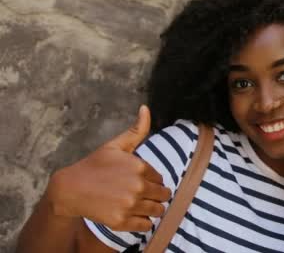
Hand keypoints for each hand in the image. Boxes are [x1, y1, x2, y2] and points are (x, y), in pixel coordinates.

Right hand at [45, 105, 171, 231]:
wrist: (70, 189)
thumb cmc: (94, 165)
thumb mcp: (115, 145)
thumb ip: (136, 130)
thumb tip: (146, 108)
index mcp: (140, 167)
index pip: (160, 178)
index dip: (152, 180)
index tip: (141, 181)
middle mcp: (138, 187)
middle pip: (163, 195)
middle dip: (156, 195)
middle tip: (142, 194)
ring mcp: (130, 205)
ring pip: (158, 210)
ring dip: (152, 208)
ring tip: (140, 205)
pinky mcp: (122, 221)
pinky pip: (146, 226)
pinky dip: (143, 222)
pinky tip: (134, 215)